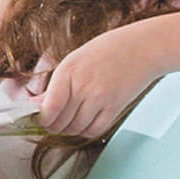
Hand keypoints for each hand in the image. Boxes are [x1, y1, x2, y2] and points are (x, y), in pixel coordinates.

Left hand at [36, 26, 159, 139]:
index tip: (40, 118)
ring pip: (75, 129)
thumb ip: (55, 86)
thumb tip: (36, 106)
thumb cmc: (108, 49)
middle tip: (52, 120)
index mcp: (69, 71)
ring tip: (69, 118)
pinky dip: (85, 130)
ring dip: (68, 129)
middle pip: (60, 122)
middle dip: (53, 125)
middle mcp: (84, 87)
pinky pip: (94, 131)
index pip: (49, 108)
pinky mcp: (114, 109)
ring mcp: (100, 99)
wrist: (143, 48)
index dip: (42, 119)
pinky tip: (84, 121)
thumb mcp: (74, 60)